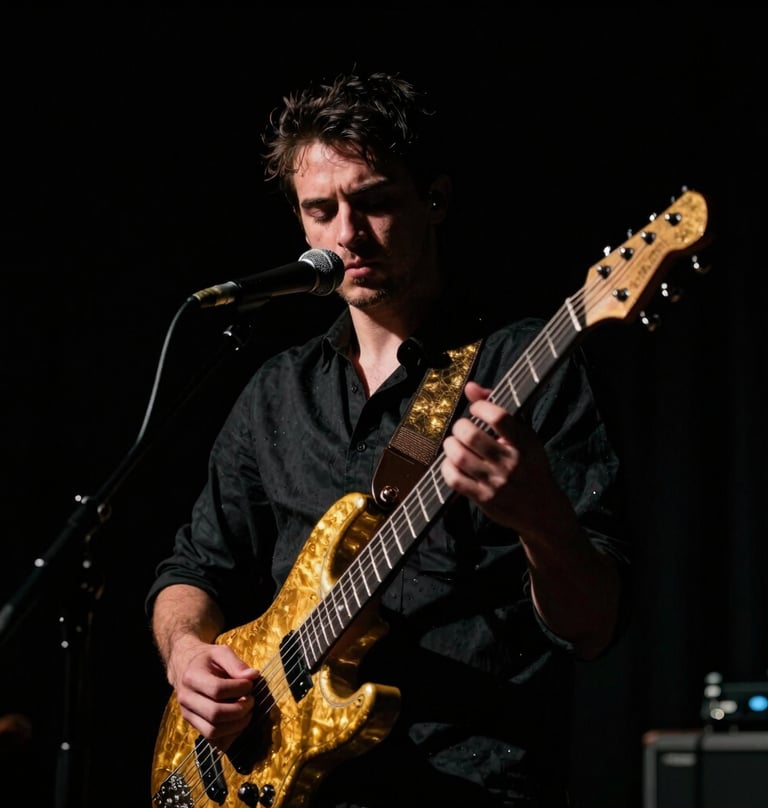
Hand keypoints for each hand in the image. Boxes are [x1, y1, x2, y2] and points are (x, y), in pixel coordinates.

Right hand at [168, 639, 259, 750]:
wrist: (184, 667)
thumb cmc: (206, 659)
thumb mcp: (220, 652)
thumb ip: (236, 663)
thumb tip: (253, 676)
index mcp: (192, 677)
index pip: (217, 690)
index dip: (238, 689)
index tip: (250, 683)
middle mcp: (186, 699)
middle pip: (215, 714)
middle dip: (240, 710)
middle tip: (252, 700)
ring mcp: (188, 715)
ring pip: (213, 731)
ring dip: (237, 725)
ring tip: (248, 711)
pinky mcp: (194, 726)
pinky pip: (212, 741)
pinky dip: (230, 736)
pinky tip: (240, 722)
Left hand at [441, 381, 575, 537]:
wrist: (542, 510)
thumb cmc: (529, 466)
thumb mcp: (525, 437)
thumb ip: (498, 409)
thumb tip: (470, 387)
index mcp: (526, 444)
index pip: (499, 417)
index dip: (480, 406)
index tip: (475, 409)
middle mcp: (513, 463)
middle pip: (471, 435)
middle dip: (459, 426)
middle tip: (461, 429)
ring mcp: (498, 483)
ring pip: (459, 456)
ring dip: (450, 445)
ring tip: (455, 444)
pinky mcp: (485, 500)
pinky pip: (454, 478)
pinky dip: (447, 467)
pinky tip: (453, 463)